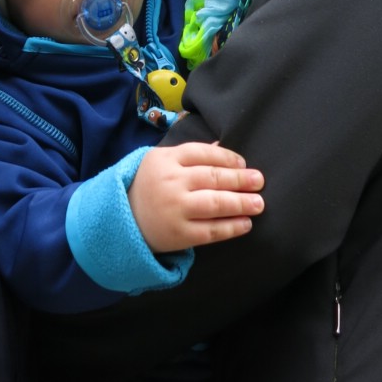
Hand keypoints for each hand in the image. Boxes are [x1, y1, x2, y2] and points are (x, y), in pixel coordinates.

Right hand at [128, 142, 263, 253]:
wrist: (121, 219)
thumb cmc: (149, 185)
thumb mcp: (162, 161)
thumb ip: (192, 155)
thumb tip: (223, 147)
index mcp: (166, 159)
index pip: (203, 154)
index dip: (227, 158)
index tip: (244, 163)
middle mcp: (171, 182)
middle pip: (212, 178)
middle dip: (240, 179)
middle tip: (259, 181)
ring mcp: (175, 208)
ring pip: (214, 204)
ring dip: (241, 203)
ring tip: (259, 203)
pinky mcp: (179, 234)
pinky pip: (210, 231)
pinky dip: (231, 227)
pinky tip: (246, 223)